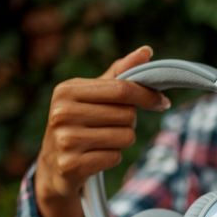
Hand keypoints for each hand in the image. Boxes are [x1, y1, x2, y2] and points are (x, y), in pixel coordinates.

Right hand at [34, 45, 168, 216]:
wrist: (53, 166)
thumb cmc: (80, 123)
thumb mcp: (93, 95)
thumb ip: (120, 73)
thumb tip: (147, 50)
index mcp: (67, 90)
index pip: (122, 88)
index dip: (148, 95)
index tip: (162, 101)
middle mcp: (61, 113)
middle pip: (127, 115)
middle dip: (128, 122)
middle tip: (110, 126)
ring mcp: (64, 140)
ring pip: (125, 137)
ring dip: (121, 141)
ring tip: (101, 141)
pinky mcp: (71, 165)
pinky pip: (115, 157)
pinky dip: (112, 158)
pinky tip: (94, 156)